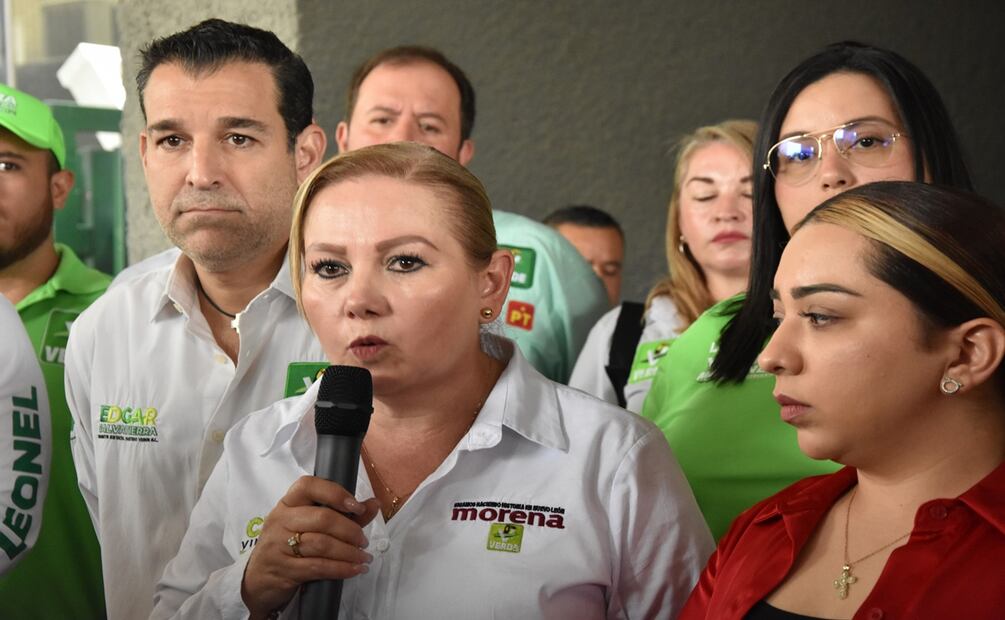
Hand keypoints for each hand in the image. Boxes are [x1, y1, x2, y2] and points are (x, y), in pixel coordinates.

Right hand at [241, 476, 379, 618]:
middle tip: (364, 540)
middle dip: (349, 529)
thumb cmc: (288, 546)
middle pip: (321, 518)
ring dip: (349, 552)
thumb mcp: (310, 526)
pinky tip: (355, 569)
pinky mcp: (284, 569)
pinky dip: (341, 569)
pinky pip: (318, 567)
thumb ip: (344, 514)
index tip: (356, 506)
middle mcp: (280, 520)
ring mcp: (279, 545)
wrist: (258, 580)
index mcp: (287, 503)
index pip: (308, 486)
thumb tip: (373, 504)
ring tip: (363, 557)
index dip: (335, 493)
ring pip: (321, 544)